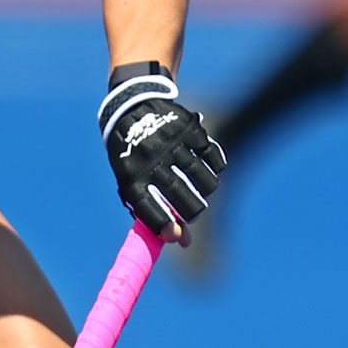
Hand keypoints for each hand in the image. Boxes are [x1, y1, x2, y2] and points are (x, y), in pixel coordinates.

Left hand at [98, 67, 224, 238]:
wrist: (132, 106)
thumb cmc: (132, 156)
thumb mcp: (132, 179)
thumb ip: (151, 211)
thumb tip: (182, 241)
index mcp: (130, 174)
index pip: (146, 207)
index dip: (162, 224)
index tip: (175, 236)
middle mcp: (151, 158)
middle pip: (180, 195)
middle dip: (191, 212)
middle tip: (192, 213)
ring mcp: (172, 143)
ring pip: (204, 180)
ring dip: (206, 191)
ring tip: (200, 190)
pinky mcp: (189, 129)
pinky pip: (214, 157)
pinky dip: (216, 167)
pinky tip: (209, 168)